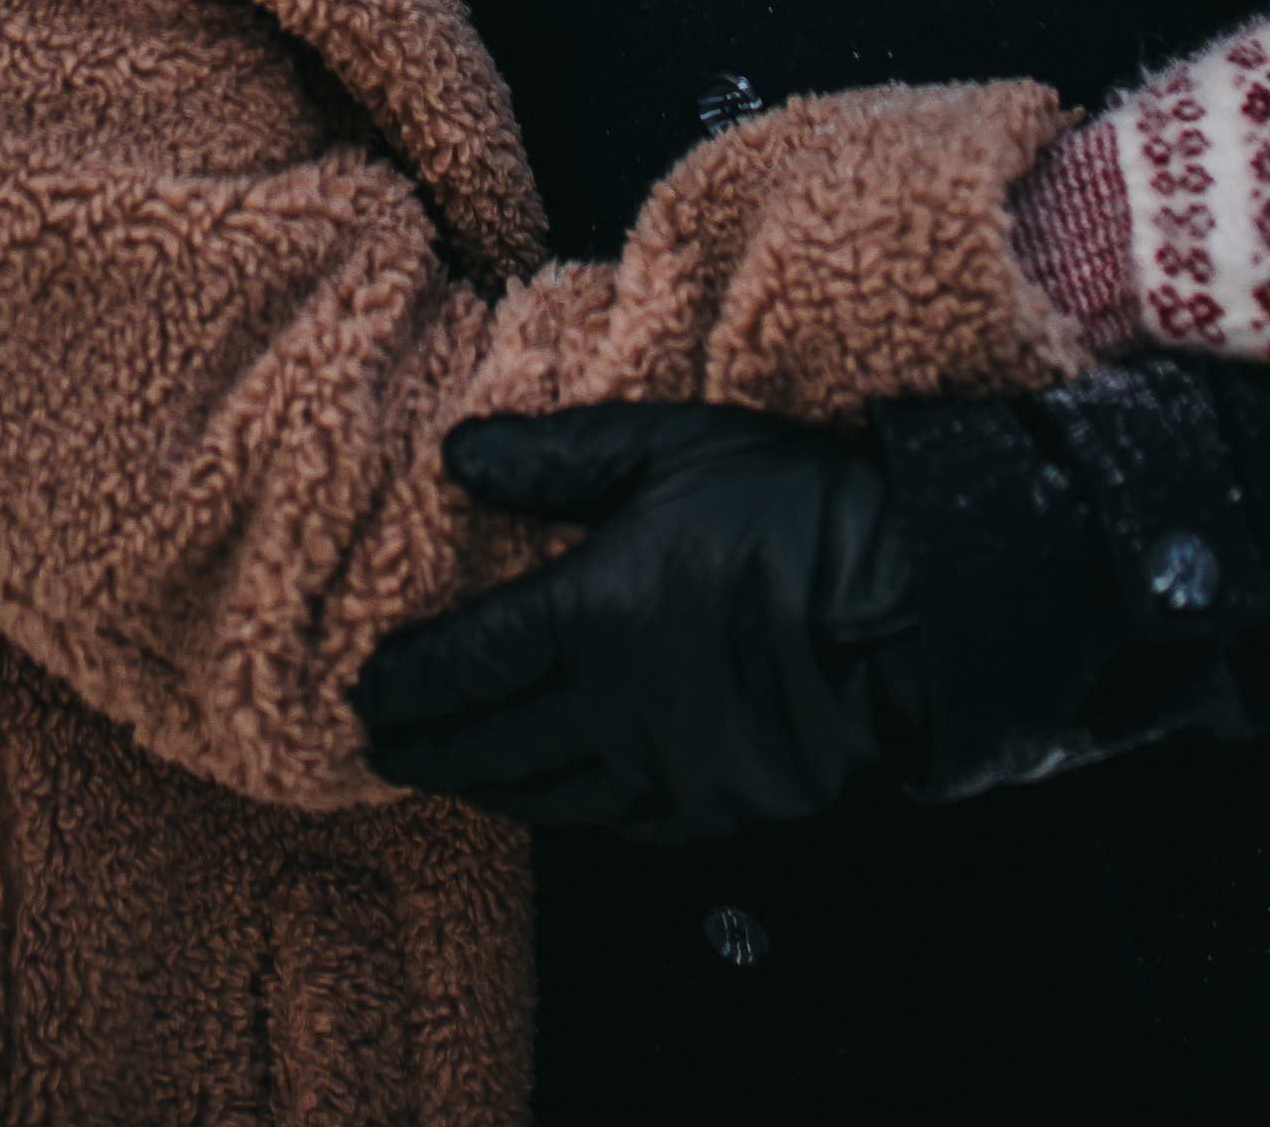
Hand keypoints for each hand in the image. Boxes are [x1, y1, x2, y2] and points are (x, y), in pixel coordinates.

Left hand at [352, 401, 926, 842]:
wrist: (908, 605)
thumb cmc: (790, 510)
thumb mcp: (667, 446)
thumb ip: (555, 455)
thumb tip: (458, 456)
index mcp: (587, 616)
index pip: (464, 661)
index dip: (404, 680)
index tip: (361, 688)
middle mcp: (609, 708)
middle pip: (487, 742)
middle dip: (422, 746)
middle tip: (375, 747)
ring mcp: (663, 770)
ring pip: (543, 794)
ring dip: (481, 787)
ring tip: (443, 777)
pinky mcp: (715, 807)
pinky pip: (617, 822)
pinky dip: (567, 813)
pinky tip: (553, 801)